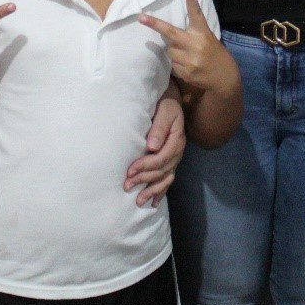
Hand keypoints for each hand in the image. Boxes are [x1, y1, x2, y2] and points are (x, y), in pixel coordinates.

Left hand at [125, 90, 185, 207]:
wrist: (171, 102)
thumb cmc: (165, 105)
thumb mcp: (164, 111)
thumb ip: (159, 128)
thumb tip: (152, 147)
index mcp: (176, 140)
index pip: (161, 158)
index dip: (145, 166)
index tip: (130, 171)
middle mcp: (177, 152)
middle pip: (161, 171)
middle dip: (144, 179)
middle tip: (127, 186)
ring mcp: (175, 158)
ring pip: (165, 178)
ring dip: (152, 190)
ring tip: (139, 201)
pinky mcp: (170, 161)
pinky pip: (168, 179)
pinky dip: (161, 191)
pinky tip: (154, 202)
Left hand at [138, 0, 233, 93]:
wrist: (225, 79)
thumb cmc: (215, 55)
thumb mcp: (209, 40)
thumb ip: (193, 35)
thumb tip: (169, 34)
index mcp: (203, 34)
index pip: (196, 15)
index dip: (192, 2)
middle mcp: (196, 45)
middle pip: (171, 32)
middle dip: (155, 24)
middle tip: (141, 18)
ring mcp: (191, 60)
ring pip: (170, 51)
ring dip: (174, 51)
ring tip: (188, 56)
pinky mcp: (187, 73)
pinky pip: (173, 64)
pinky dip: (178, 64)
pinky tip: (189, 66)